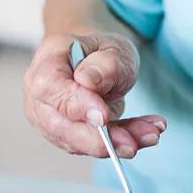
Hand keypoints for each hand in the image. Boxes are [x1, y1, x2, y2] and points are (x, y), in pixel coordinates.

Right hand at [23, 32, 165, 157]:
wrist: (94, 64)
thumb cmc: (100, 53)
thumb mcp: (113, 47)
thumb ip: (105, 64)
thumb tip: (89, 82)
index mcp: (46, 64)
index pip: (50, 88)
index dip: (76, 105)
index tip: (104, 116)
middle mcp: (41, 98)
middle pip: (61, 126)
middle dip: (99, 139)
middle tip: (132, 143)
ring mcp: (52, 122)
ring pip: (81, 142)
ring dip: (118, 143)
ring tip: (151, 134)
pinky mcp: (70, 139)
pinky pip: (96, 146)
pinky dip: (124, 142)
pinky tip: (148, 134)